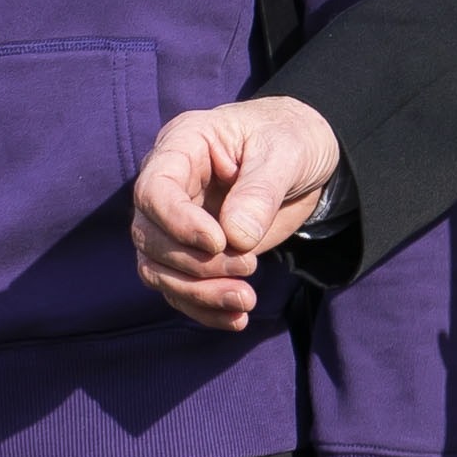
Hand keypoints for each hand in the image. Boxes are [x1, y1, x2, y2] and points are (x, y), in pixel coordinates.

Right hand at [130, 96, 342, 330]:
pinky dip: (205, 308)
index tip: (219, 243)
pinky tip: (237, 318)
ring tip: (245, 300)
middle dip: (196, 264)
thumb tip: (234, 239)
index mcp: (183, 145)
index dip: (178, 223)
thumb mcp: (285, 153)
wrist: (306, 159)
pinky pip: (182, 289)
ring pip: (159, 269)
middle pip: (150, 236)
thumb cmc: (291, 138)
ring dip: (198, 293)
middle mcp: (171, 185)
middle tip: (249, 267)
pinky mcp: (194, 252)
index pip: (154, 190)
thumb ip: (259, 192)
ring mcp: (177, 221)